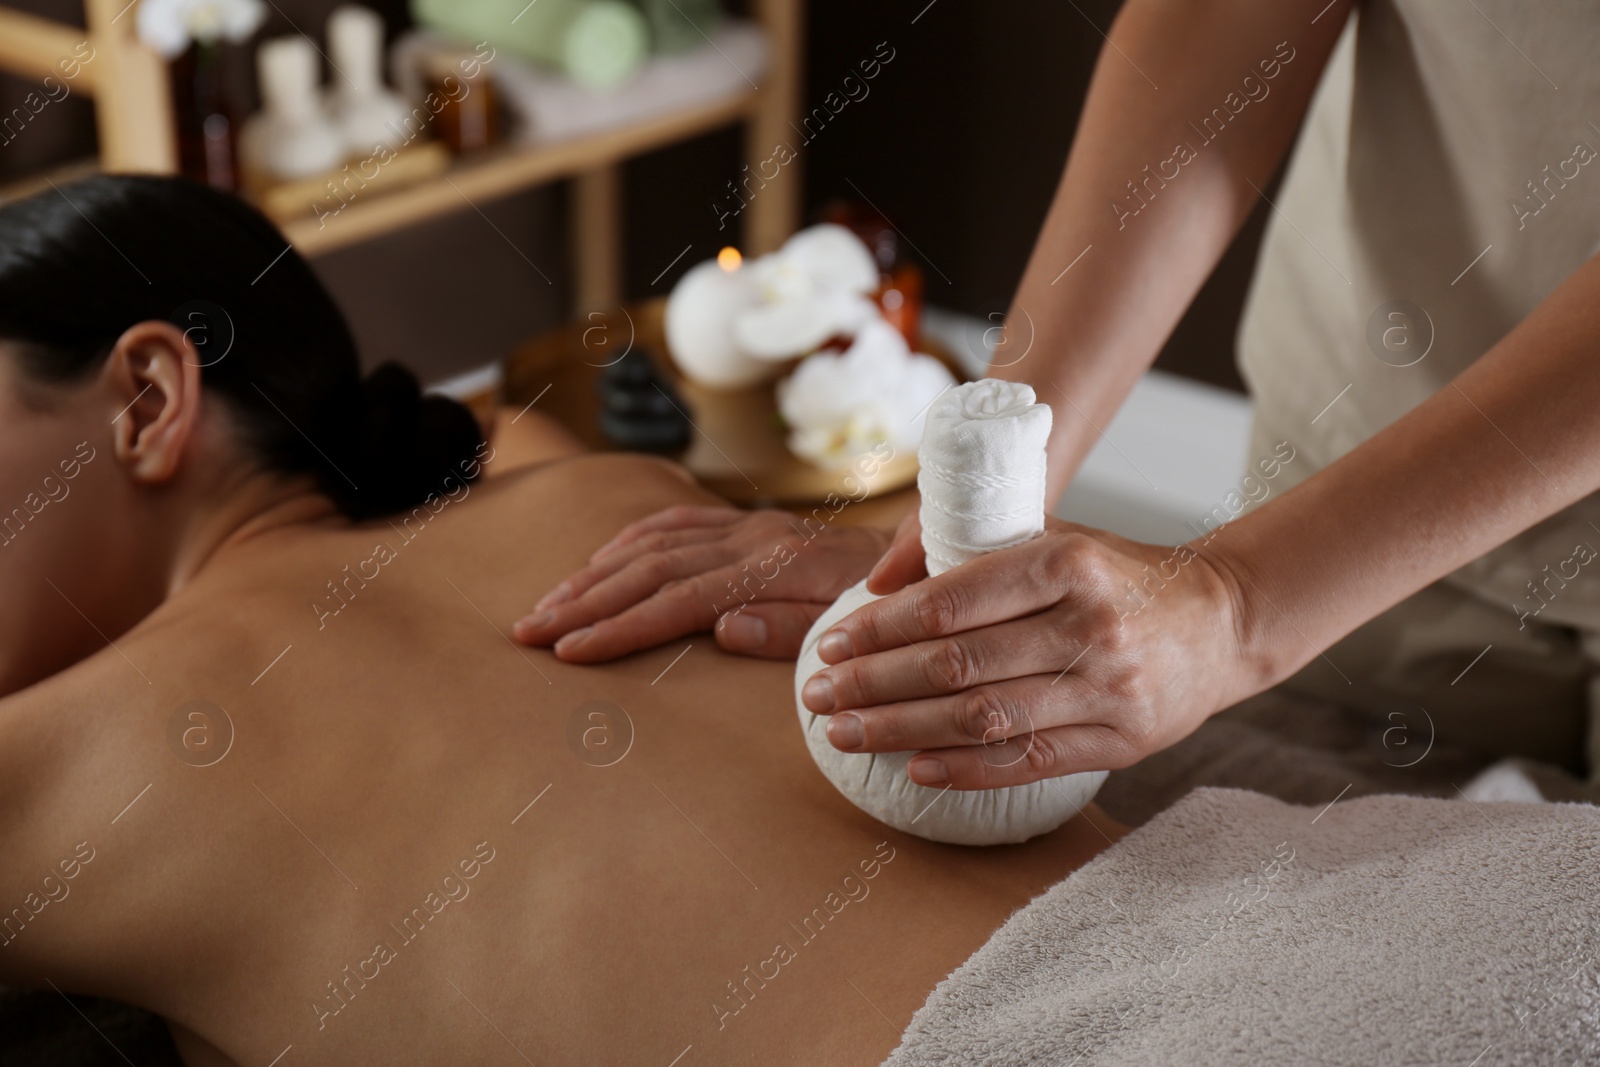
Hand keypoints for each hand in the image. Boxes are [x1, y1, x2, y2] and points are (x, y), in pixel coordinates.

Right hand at [514, 505, 892, 661]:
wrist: (935, 552)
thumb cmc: (897, 603)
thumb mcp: (857, 625)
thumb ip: (793, 629)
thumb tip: (720, 631)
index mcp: (774, 568)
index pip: (676, 598)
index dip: (618, 626)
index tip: (568, 653)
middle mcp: (752, 539)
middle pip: (648, 567)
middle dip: (584, 601)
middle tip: (529, 632)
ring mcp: (748, 526)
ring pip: (651, 542)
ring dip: (593, 574)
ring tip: (546, 607)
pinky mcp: (751, 524)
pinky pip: (675, 523)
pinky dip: (627, 543)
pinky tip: (597, 564)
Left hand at [799, 519, 1253, 788]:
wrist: (1222, 621)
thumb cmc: (1120, 575)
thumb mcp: (1058, 538)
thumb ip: (974, 550)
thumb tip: (879, 581)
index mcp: (1068, 562)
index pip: (953, 601)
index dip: (884, 627)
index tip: (834, 642)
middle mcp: (1089, 625)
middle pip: (957, 664)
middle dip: (874, 683)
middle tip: (818, 694)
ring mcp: (1109, 689)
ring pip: (984, 718)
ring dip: (901, 729)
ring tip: (845, 732)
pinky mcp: (1123, 740)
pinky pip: (1029, 762)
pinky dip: (965, 770)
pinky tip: (914, 768)